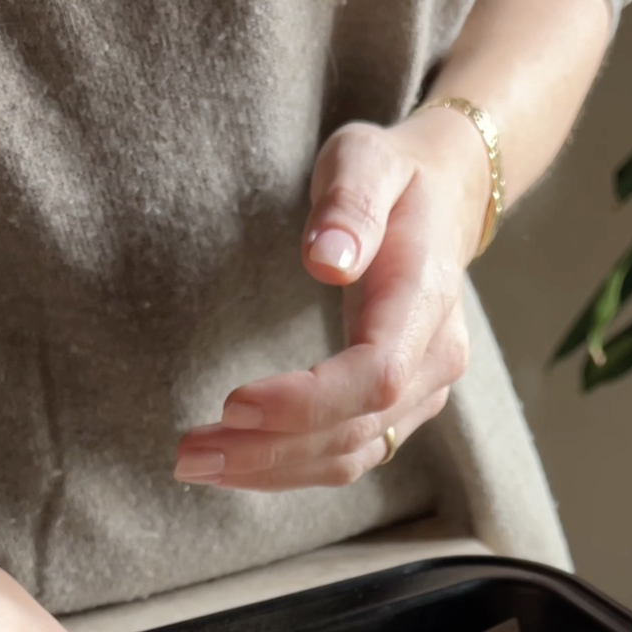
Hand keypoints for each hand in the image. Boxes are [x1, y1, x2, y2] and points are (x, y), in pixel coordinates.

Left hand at [174, 108, 490, 489]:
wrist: (443, 204)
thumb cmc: (395, 179)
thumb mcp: (369, 160)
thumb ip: (350, 205)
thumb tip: (326, 258)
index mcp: (426, 303)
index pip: (374, 377)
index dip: (305, 402)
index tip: (233, 404)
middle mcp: (434, 361)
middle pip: (354, 432)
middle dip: (268, 450)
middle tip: (187, 455)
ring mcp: (422, 394)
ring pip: (349, 457)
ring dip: (271, 470)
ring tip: (197, 464)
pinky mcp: (398, 411)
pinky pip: (347, 455)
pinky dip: (288, 467)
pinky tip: (235, 463)